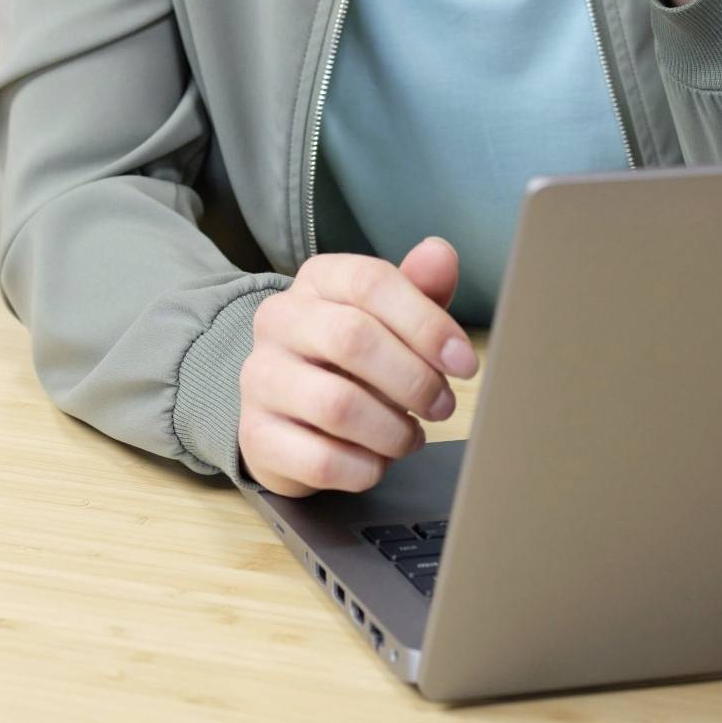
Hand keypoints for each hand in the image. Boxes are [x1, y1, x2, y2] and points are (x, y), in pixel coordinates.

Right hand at [239, 238, 476, 496]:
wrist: (287, 412)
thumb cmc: (350, 359)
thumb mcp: (388, 319)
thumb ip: (419, 288)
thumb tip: (441, 254)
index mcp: (317, 280)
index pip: (370, 281)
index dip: (427, 323)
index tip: (465, 362)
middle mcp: (278, 320)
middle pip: (352, 338)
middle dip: (414, 380)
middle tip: (443, 406)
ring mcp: (260, 378)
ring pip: (337, 405)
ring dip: (392, 430)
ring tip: (410, 436)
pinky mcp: (256, 435)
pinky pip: (321, 460)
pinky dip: (364, 468)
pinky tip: (375, 460)